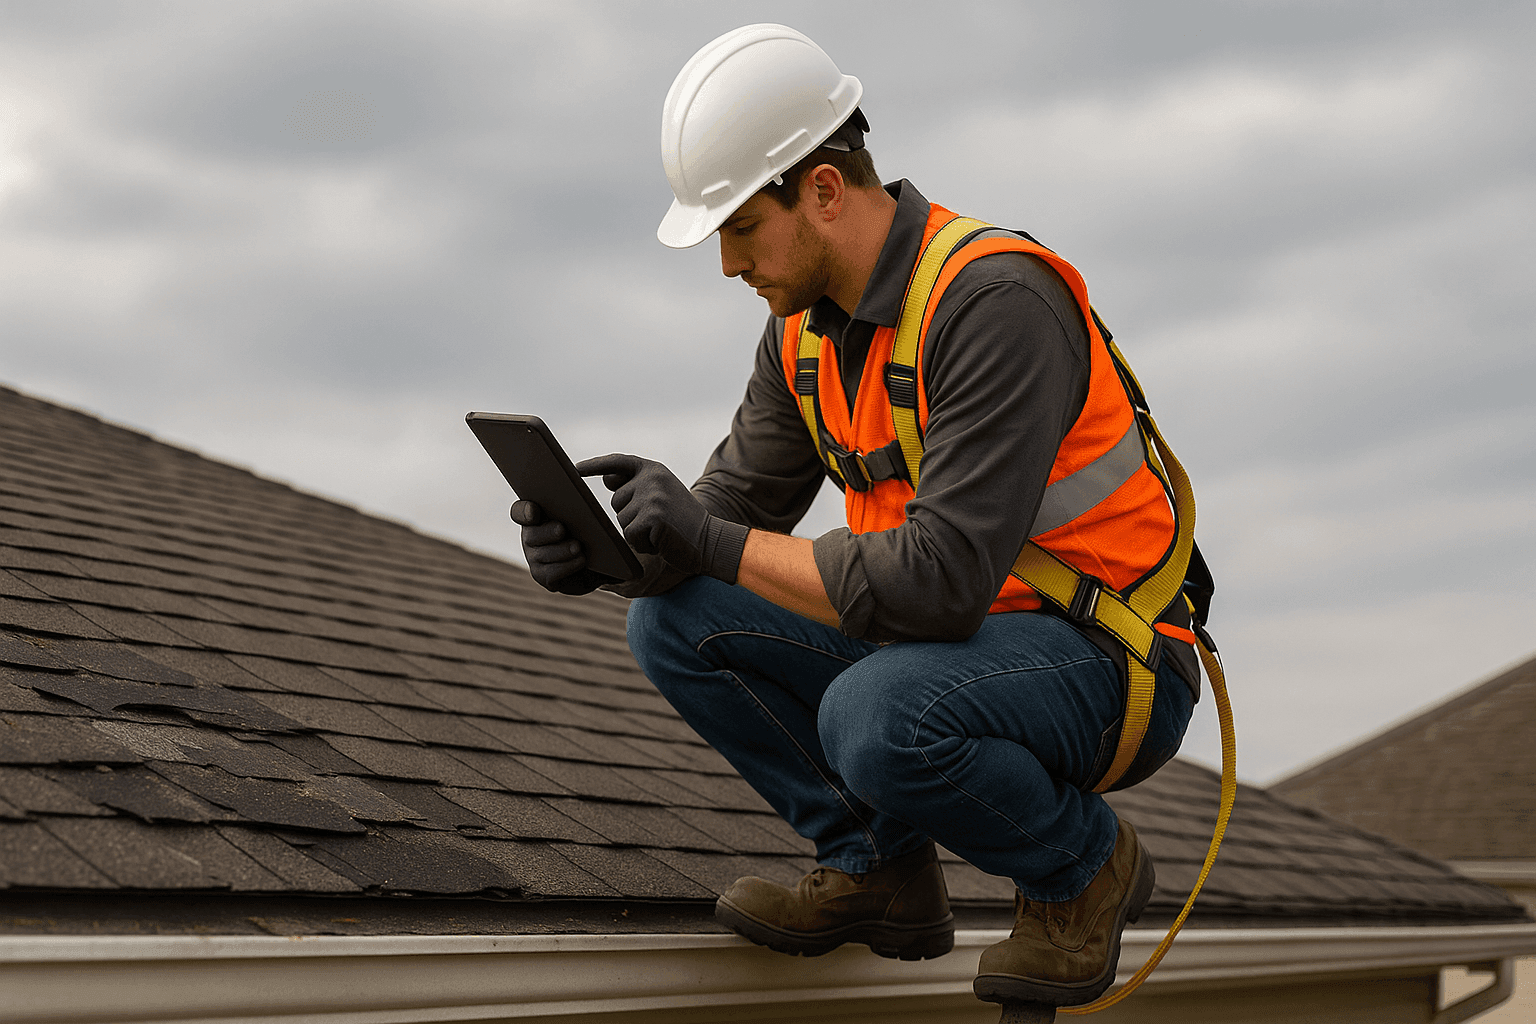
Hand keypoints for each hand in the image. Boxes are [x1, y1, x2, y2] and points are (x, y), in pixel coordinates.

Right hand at [509, 500, 604, 594]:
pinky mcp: (543, 576)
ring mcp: (534, 558)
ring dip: (562, 550)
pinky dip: (568, 565)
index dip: (524, 511)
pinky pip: (553, 572)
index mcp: (534, 518)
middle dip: (547, 532)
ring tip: (577, 547)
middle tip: (561, 529)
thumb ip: (573, 509)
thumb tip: (583, 506)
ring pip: (543, 555)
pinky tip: (581, 559)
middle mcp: (529, 538)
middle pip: (531, 534)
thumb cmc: (582, 533)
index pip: (519, 512)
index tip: (534, 510)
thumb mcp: (579, 518)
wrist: (590, 563)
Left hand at [577, 453, 747, 582]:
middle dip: (630, 516)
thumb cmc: (683, 523)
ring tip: (661, 532)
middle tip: (658, 522)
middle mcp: (653, 478)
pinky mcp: (652, 517)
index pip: (619, 462)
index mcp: (655, 469)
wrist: (711, 541)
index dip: (596, 465)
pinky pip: (629, 535)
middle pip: (616, 500)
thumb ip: (637, 486)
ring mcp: (653, 496)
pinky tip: (661, 542)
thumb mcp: (662, 495)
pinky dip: (642, 544)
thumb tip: (607, 479)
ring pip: (622, 520)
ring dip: (637, 533)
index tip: (575, 469)